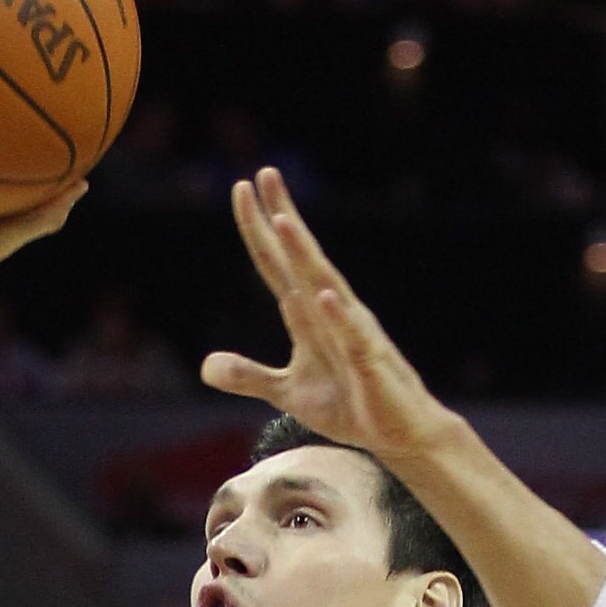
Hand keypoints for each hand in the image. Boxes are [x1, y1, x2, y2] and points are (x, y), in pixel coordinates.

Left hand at [202, 166, 455, 467]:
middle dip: (281, 218)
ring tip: (282, 220)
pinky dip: (338, 317)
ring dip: (303, 254)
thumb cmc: (349, 404)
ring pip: (324, 285)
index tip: (241, 189)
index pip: (276, 264)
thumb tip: (206, 368)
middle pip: (300, 258)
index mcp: (308, 315)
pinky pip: (352, 337)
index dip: (258, 230)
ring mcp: (352, 333)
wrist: (398, 433)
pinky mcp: (370, 363)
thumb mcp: (288, 393)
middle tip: (264, 173)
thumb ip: (249, 376)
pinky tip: (322, 296)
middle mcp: (331, 312)